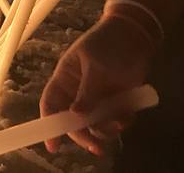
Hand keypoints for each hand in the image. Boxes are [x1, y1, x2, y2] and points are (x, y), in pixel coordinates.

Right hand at [40, 16, 155, 155]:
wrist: (135, 35)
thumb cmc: (107, 43)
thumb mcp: (94, 64)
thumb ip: (87, 91)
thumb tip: (77, 116)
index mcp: (65, 79)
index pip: (51, 103)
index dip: (48, 123)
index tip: (53, 145)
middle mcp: (79, 93)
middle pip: (73, 122)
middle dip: (83, 135)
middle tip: (96, 147)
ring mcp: (98, 99)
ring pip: (95, 125)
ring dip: (105, 130)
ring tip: (118, 123)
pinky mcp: (117, 103)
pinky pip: (115, 122)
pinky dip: (121, 123)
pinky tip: (127, 116)